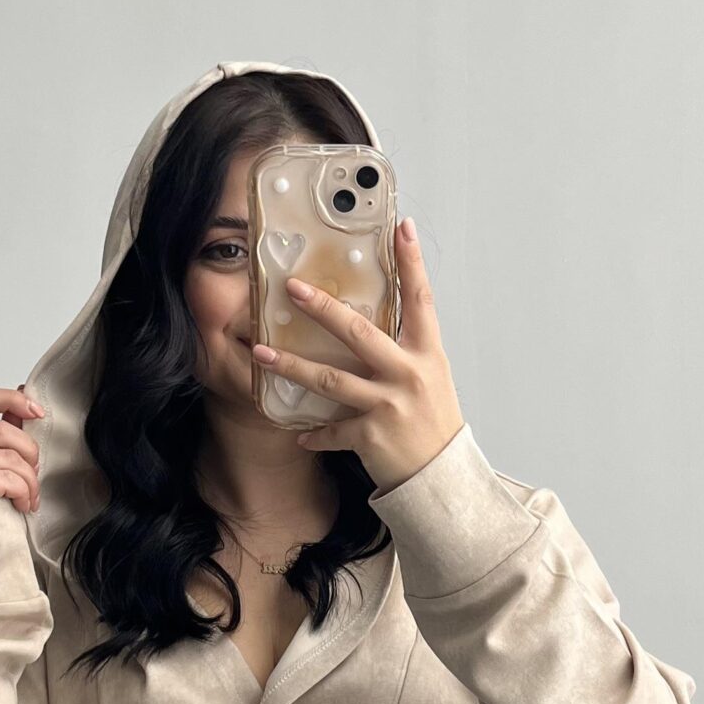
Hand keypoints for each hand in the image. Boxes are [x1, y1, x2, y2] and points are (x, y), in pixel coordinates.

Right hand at [0, 385, 46, 512]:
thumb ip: (5, 426)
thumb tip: (24, 391)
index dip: (12, 400)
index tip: (38, 413)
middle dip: (29, 451)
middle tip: (35, 471)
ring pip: (6, 456)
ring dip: (30, 478)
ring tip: (31, 494)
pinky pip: (4, 478)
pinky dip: (23, 492)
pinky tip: (23, 504)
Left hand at [252, 217, 464, 495]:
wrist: (442, 477)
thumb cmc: (434, 423)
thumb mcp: (430, 377)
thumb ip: (404, 349)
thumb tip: (368, 320)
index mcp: (427, 354)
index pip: (421, 299)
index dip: (412, 262)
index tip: (401, 226)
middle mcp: (409, 374)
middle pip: (359, 333)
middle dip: (322, 308)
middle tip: (292, 287)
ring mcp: (389, 405)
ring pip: (330, 380)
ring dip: (291, 367)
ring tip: (260, 355)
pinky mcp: (372, 436)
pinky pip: (332, 429)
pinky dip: (314, 433)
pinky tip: (299, 434)